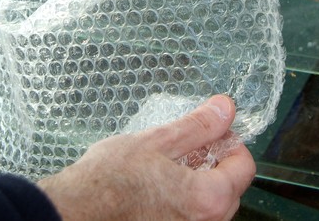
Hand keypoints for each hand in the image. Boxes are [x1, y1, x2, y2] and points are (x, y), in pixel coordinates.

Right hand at [37, 95, 255, 220]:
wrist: (73, 212)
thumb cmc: (108, 181)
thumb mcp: (158, 141)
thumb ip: (199, 126)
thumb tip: (225, 109)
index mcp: (207, 199)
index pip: (245, 167)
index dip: (231, 143)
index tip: (213, 133)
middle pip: (231, 189)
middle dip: (216, 164)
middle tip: (189, 148)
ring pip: (212, 207)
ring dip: (201, 184)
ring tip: (169, 168)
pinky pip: (191, 218)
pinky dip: (185, 202)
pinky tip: (160, 188)